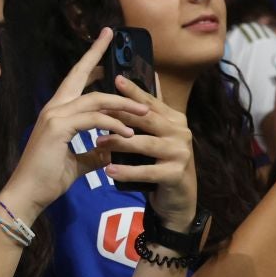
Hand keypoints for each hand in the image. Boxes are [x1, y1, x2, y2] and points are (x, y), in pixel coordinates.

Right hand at [1, 28, 148, 222]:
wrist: (28, 194)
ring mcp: (54, 116)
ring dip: (123, 104)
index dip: (90, 60)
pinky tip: (128, 133)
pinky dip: (114, 124)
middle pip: (79, 74)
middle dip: (97, 54)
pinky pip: (94, 119)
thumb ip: (94, 150)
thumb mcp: (78, 162)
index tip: (103, 41)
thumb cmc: (47, 179)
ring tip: (145, 111)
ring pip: (95, 99)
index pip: (75, 80)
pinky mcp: (58, 128)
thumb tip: (112, 148)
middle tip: (111, 34)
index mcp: (56, 113)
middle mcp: (53, 108)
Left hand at [103, 70, 197, 229]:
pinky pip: (147, 171)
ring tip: (97, 143)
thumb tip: (137, 83)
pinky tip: (109, 170)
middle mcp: (180, 132)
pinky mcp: (175, 174)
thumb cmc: (159, 163)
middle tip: (94, 114)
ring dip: (120, 143)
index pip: (149, 102)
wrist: (177, 198)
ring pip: (145, 143)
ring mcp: (180, 153)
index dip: (133, 91)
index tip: (115, 78)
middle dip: (120, 115)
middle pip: (147, 119)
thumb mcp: (153, 136)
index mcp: (174, 119)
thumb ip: (145, 114)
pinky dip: (127, 171)